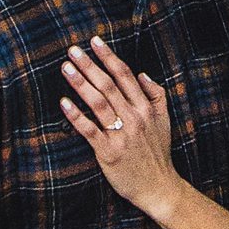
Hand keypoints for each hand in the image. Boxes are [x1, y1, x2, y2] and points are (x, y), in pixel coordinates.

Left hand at [63, 34, 181, 216]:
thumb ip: (157, 94)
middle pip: (108, 85)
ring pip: (98, 103)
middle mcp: (134, 117)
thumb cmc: (159, 153)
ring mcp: (121, 134)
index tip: (95, 41)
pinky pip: (89, 130)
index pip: (125, 75)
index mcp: (146, 107)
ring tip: (66, 68)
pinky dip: (76, 116)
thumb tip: (142, 74)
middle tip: (72, 50)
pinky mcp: (108, 152)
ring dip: (80, 83)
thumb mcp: (165, 120)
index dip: (109, 57)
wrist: (159, 187)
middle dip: (89, 65)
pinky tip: (63, 103)